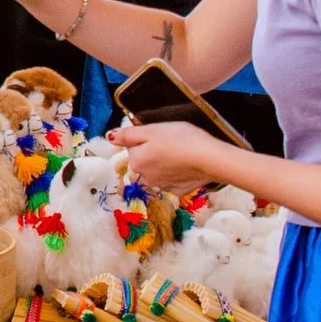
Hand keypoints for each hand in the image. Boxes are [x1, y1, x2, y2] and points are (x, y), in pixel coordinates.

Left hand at [106, 120, 226, 192]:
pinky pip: (171, 181)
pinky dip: (176, 174)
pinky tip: (186, 167)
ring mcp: (162, 186)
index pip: (132, 147)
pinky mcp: (178, 191)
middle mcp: (144, 178)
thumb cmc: (180, 139)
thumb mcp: (151, 130)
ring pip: (156, 172)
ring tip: (179, 154)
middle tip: (171, 143)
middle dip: (152, 153)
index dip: (144, 139)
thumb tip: (110, 137)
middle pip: (143, 161)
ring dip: (162, 164)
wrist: (210, 158)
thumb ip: (128, 135)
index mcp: (136, 162)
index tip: (159, 135)